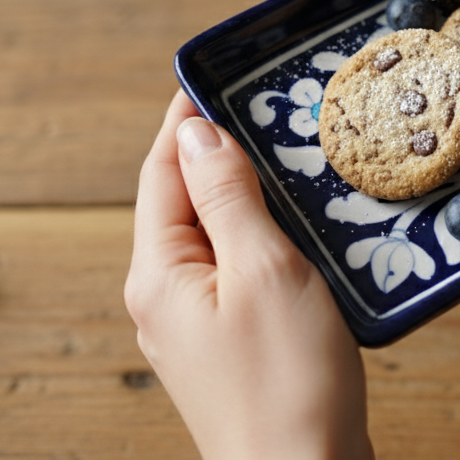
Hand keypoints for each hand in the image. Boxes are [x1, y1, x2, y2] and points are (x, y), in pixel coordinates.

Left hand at [125, 91, 374, 459]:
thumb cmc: (287, 382)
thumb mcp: (263, 268)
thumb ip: (226, 197)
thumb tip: (196, 134)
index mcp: (160, 272)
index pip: (162, 171)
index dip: (185, 120)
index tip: (213, 76)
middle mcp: (167, 296)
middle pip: (184, 200)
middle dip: (218, 152)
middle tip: (262, 109)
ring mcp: (197, 322)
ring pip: (216, 234)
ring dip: (246, 193)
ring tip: (288, 158)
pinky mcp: (232, 340)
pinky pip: (238, 268)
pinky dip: (263, 235)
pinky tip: (299, 228)